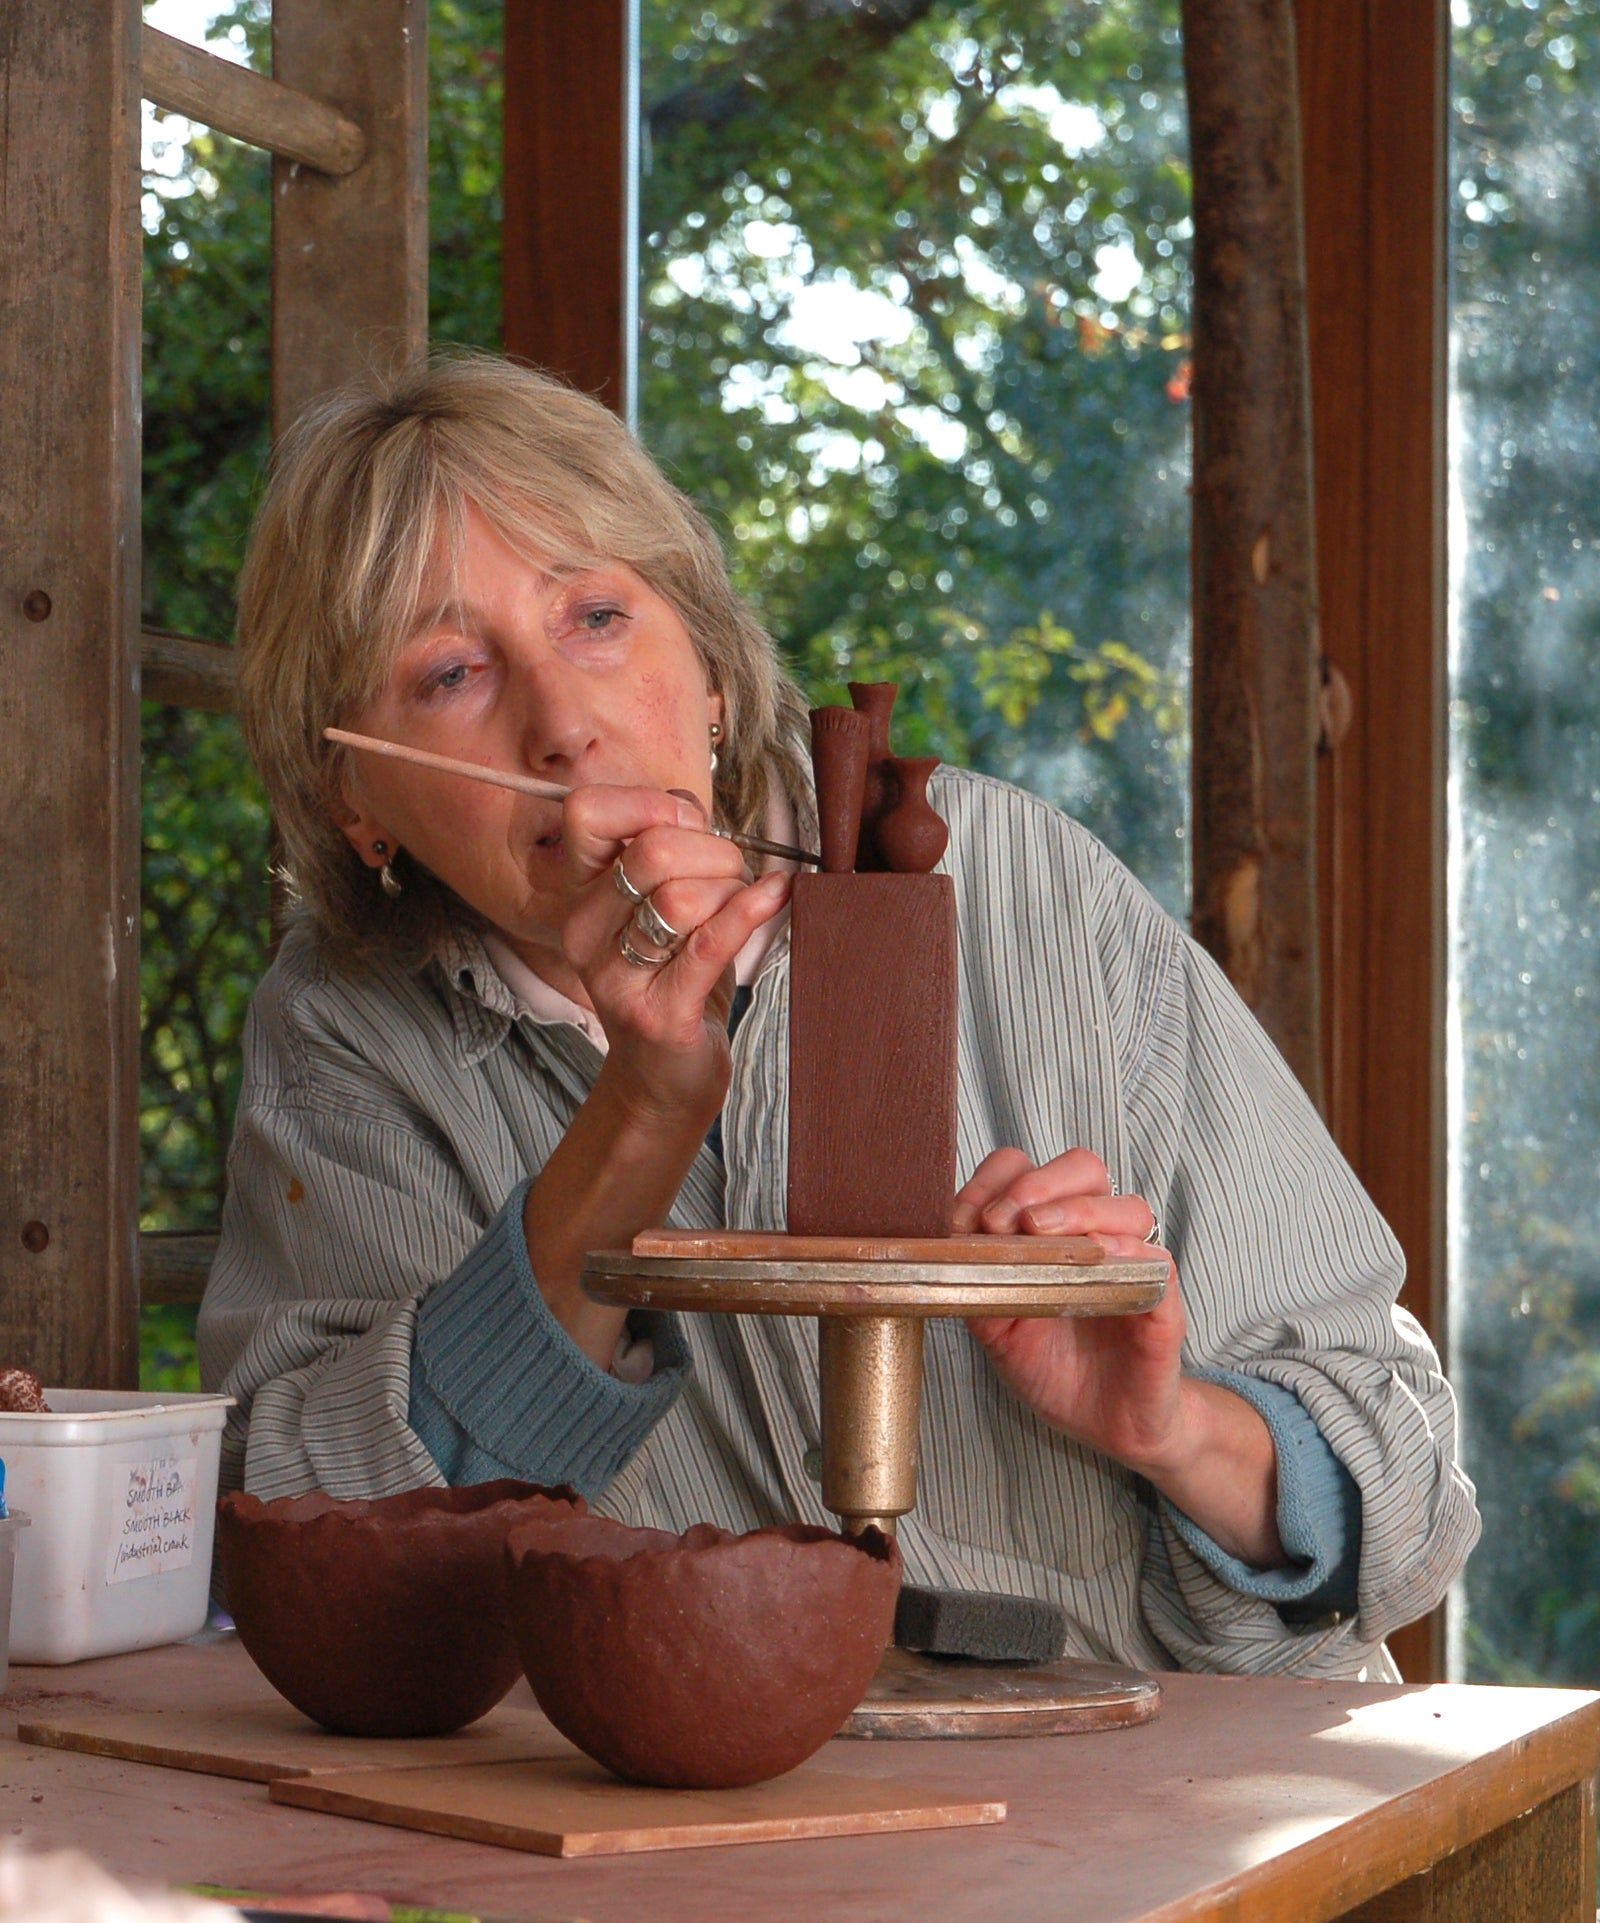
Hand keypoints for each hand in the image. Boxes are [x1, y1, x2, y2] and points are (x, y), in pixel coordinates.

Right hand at [560, 783, 790, 1125]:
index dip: (649, 805)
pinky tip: (777, 896)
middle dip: (714, 852)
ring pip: (680, 898)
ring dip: (732, 891)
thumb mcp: (662, 908)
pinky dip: (750, 911)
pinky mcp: (656, 1014)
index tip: (691, 829)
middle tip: (734, 876)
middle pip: (650, 851)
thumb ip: (671, 851)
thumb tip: (692, 809)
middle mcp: (583, 931)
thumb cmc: (675, 981)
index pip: (586, 812)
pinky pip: (708, 944)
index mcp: (579, 894)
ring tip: (745, 906)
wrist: (665, 1080)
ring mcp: (614, 976)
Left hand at [955, 1147, 1185, 1473]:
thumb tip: (948, 1239)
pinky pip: (1156, 1263)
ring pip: (1126, 1206)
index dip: (999, 1179)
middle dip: (1038, 1183)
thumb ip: (977, 1279)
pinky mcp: (1162, 1302)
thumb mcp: (996, 1325)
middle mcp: (1098, 1235)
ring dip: (1077, 1209)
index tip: (970, 1213)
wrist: (1102, 1425)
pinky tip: (1095, 1257)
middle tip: (1002, 1219)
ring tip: (1037, 1230)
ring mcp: (1134, 1265)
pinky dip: (1125, 1253)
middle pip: (1084, 1169)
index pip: (1033, 1171)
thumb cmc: (1052, 1368)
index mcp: (1054, 1231)